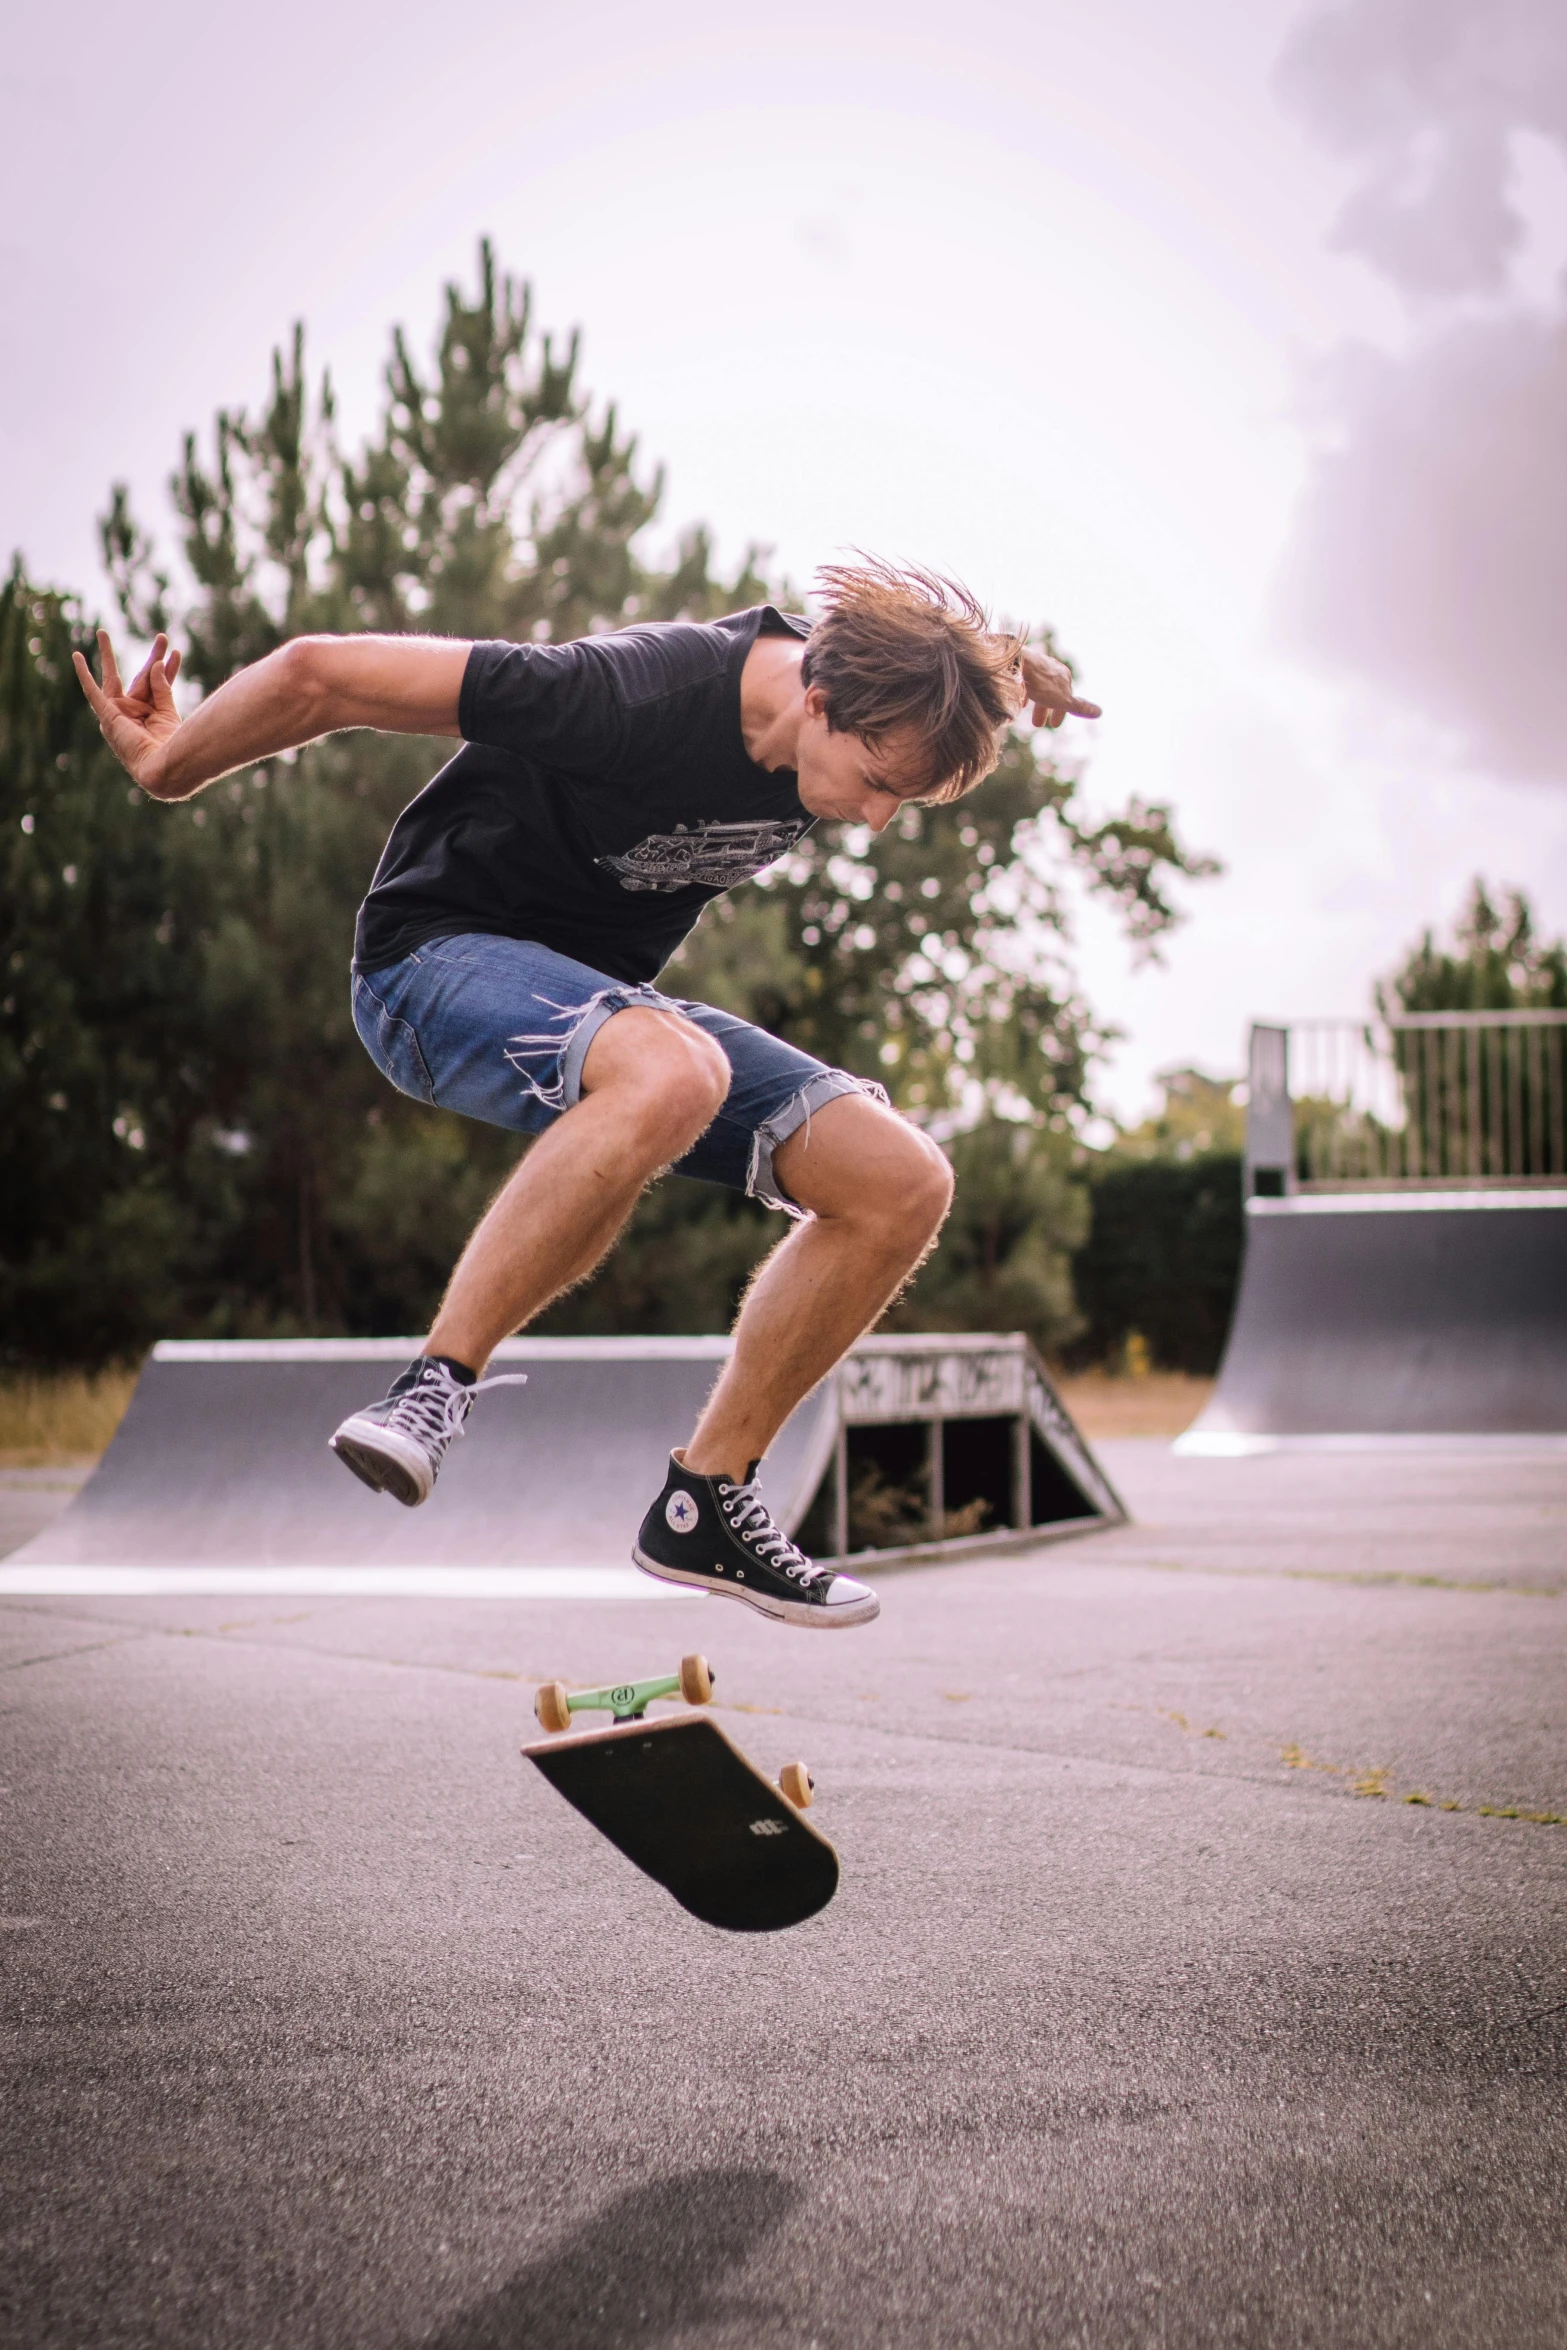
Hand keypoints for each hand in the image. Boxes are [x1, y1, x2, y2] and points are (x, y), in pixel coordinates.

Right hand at [73, 630, 184, 792]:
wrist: (163, 766)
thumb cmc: (169, 745)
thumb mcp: (168, 711)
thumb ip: (162, 687)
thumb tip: (157, 663)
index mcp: (149, 714)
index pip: (158, 684)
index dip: (168, 668)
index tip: (176, 651)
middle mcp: (132, 712)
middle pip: (141, 678)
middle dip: (153, 657)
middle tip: (162, 636)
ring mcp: (118, 714)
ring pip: (113, 678)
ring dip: (108, 655)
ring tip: (102, 632)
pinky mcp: (108, 716)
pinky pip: (92, 692)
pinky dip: (84, 675)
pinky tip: (77, 657)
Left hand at [1018, 646, 1100, 730]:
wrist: (1018, 663)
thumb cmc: (1042, 684)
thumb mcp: (1063, 700)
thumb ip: (1079, 707)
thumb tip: (1099, 712)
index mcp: (1065, 676)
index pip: (1067, 697)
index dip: (1062, 712)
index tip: (1054, 725)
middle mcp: (1052, 669)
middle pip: (1051, 692)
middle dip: (1045, 709)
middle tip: (1037, 724)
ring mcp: (1036, 666)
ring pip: (1037, 686)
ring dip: (1034, 700)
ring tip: (1025, 712)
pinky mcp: (1020, 665)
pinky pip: (1023, 682)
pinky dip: (1023, 692)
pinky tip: (1016, 700)